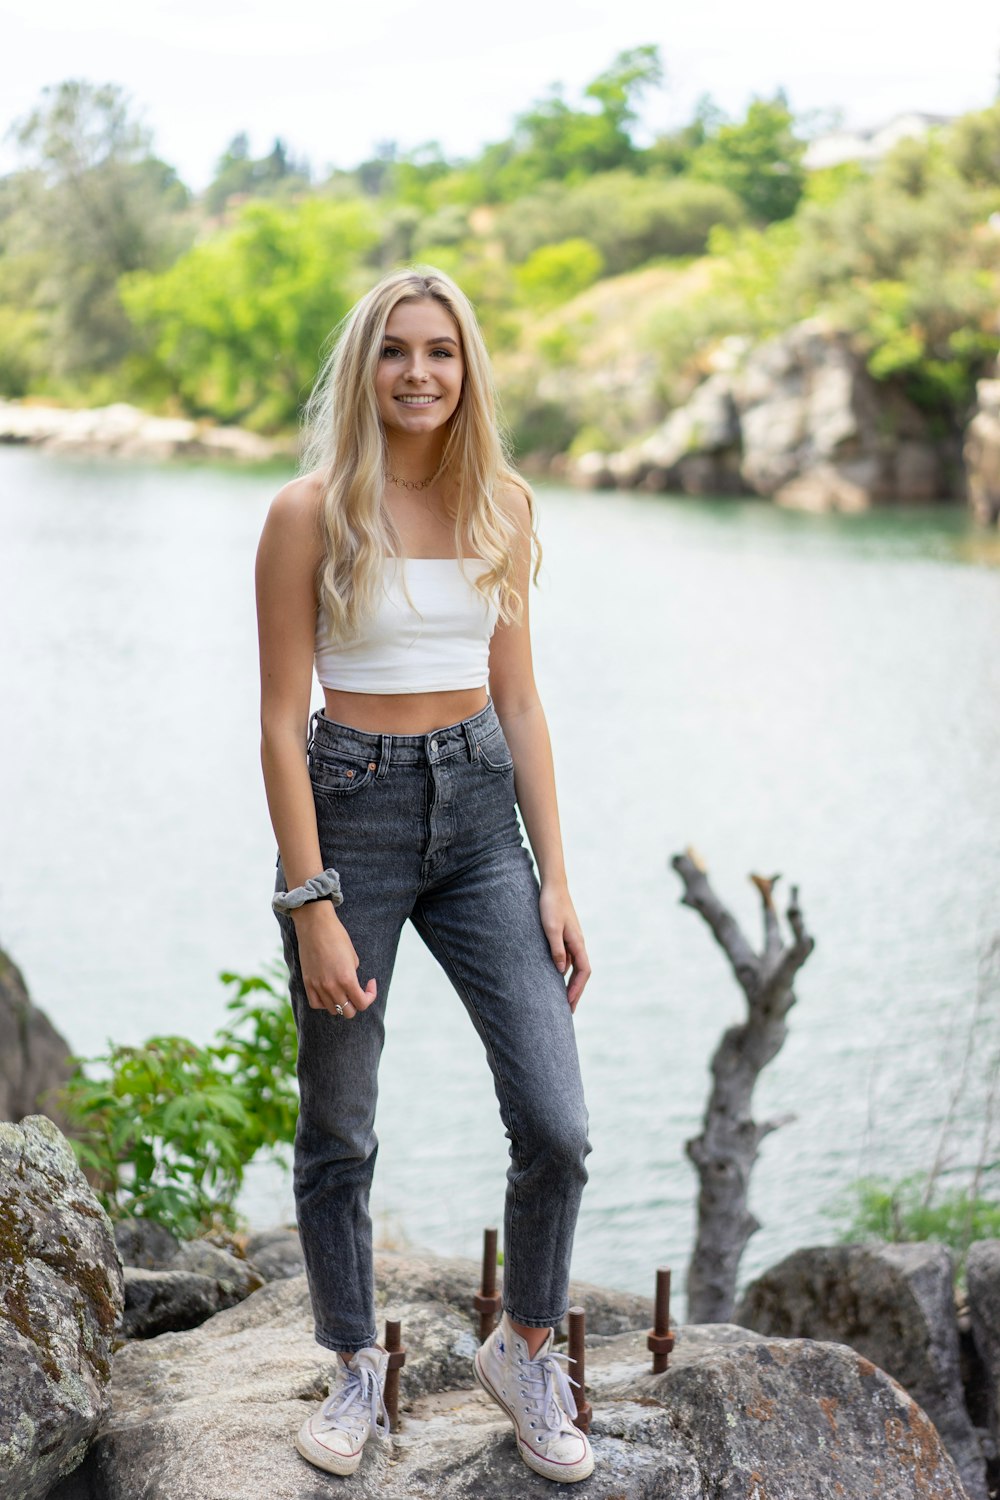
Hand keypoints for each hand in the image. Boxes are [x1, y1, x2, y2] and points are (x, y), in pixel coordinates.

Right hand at [291, 902, 376, 1019]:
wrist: (315, 925)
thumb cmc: (337, 936)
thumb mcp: (353, 957)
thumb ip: (352, 976)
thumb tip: (350, 986)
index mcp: (347, 979)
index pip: (362, 1004)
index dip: (370, 996)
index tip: (370, 983)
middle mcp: (332, 986)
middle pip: (348, 1011)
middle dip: (356, 1003)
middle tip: (358, 990)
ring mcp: (318, 986)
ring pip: (333, 1010)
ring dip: (341, 1004)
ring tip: (343, 991)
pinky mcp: (307, 983)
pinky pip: (316, 1004)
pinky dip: (325, 1003)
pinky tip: (329, 993)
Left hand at [539, 881, 590, 1012]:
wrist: (553, 885)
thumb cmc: (550, 905)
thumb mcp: (551, 929)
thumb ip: (556, 949)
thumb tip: (561, 971)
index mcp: (578, 943)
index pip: (583, 972)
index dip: (577, 989)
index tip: (569, 1004)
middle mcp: (578, 943)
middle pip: (581, 972)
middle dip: (576, 991)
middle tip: (568, 1009)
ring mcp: (572, 939)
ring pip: (574, 965)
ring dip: (570, 982)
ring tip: (561, 997)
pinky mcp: (565, 934)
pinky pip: (568, 957)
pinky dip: (564, 970)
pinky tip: (555, 975)